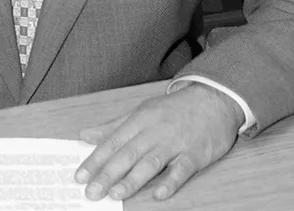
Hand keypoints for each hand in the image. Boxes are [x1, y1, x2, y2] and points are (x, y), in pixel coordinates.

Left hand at [76, 82, 241, 201]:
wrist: (213, 98)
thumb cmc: (174, 109)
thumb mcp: (142, 111)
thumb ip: (114, 126)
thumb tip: (85, 135)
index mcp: (140, 119)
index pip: (113, 141)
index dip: (96, 159)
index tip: (80, 176)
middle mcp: (155, 130)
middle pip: (128, 153)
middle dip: (108, 174)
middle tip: (91, 192)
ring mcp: (175, 142)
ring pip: (151, 162)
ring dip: (133, 179)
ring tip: (116, 194)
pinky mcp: (194, 154)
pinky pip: (181, 169)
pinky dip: (171, 182)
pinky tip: (159, 194)